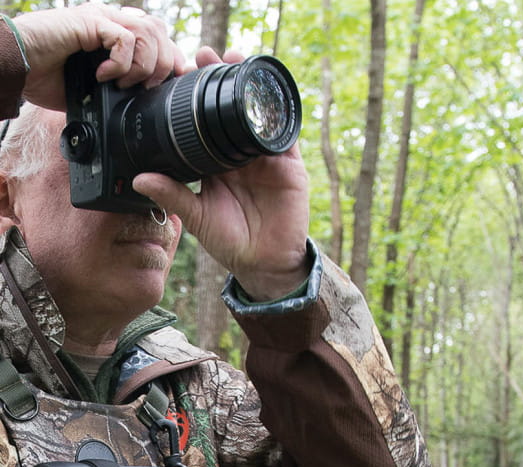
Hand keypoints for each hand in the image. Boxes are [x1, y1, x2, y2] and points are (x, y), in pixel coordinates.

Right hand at [14, 3, 185, 110]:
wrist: (18, 69)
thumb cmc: (50, 78)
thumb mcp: (98, 91)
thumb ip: (123, 89)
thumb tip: (148, 107)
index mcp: (118, 36)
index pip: (160, 40)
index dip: (172, 61)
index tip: (170, 86)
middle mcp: (113, 22)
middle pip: (161, 33)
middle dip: (163, 65)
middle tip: (145, 89)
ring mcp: (103, 18)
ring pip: (148, 33)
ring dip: (143, 66)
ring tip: (123, 84)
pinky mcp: (90, 20)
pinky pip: (124, 38)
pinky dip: (121, 63)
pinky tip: (103, 75)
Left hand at [133, 47, 309, 301]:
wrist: (263, 262)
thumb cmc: (230, 241)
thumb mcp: (197, 217)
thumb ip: (174, 195)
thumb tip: (140, 179)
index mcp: (216, 164)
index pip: (204, 124)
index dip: (194, 99)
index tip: (179, 73)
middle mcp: (240, 157)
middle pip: (231, 111)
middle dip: (222, 80)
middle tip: (205, 54)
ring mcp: (265, 159)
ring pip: (258, 115)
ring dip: (249, 87)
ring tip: (236, 60)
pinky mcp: (289, 167)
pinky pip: (284, 136)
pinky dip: (277, 116)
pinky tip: (265, 94)